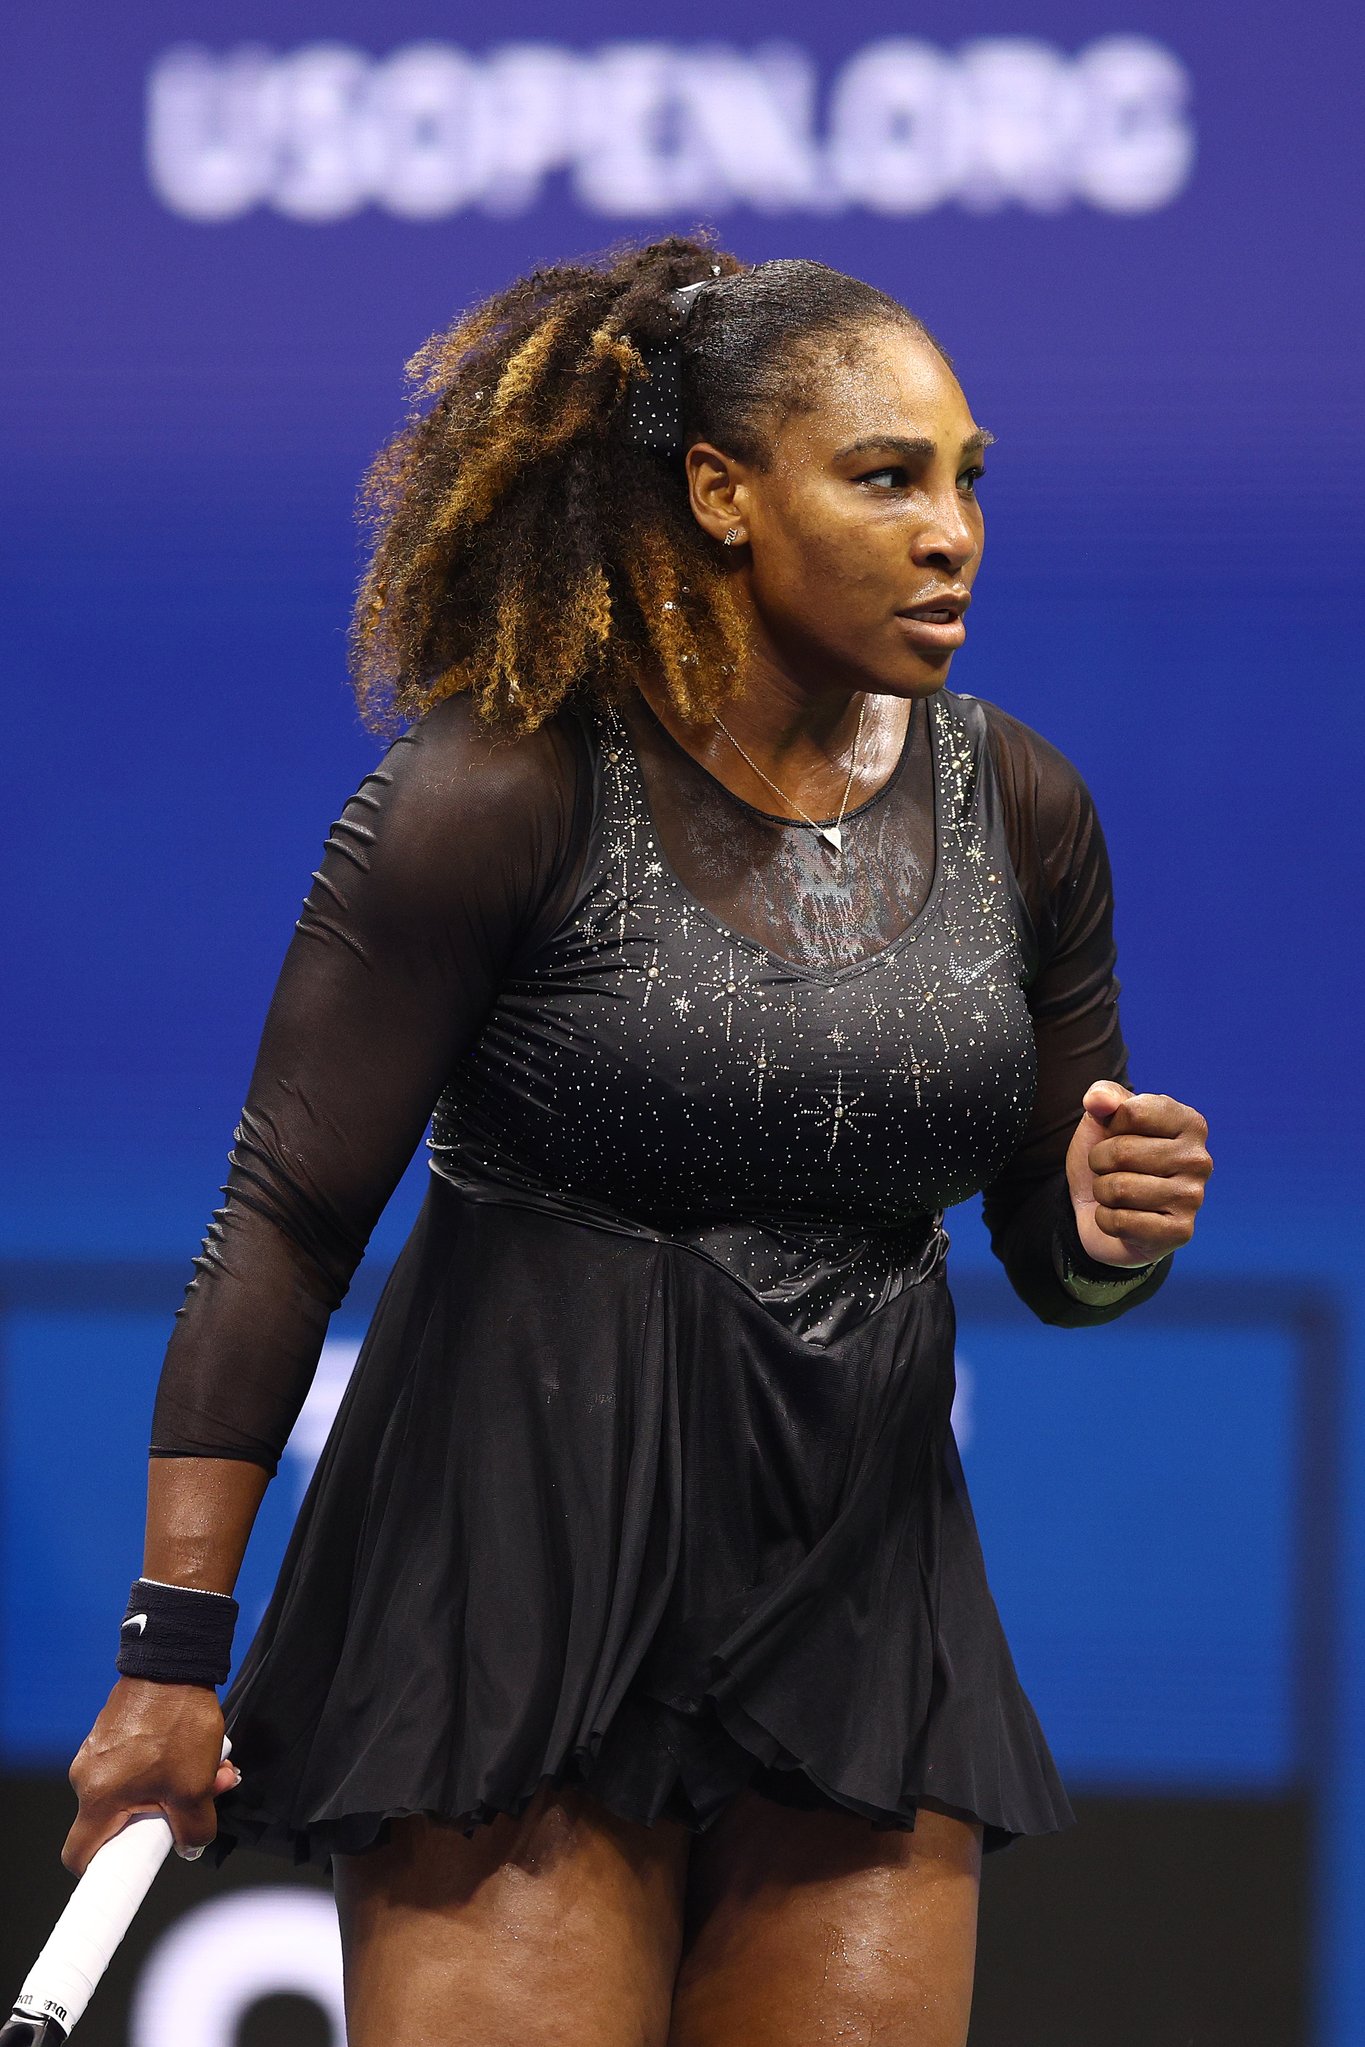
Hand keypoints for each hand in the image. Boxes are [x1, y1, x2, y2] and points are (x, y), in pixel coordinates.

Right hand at [63, 1677, 240, 1875]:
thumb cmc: (176, 1722)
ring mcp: (99, 1752)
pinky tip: (199, 1750)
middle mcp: (88, 1776)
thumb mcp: (194, 1786)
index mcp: (97, 1797)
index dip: (102, 1872)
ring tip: (212, 1768)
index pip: (79, 1854)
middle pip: (120, 1820)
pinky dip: (168, 1765)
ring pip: (137, 1789)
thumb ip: (193, 1828)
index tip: (126, 1874)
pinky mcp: (113, 1733)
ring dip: (175, 1786)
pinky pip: (137, 1764)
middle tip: (199, 1802)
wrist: (174, 1662)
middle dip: (164, 1817)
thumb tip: (190, 1845)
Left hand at [1065, 1081, 1211, 1267]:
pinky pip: (1119, 1221)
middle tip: (1110, 1170)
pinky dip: (1106, 1220)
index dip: (1109, 1126)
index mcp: (1190, 1123)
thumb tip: (1098, 1099)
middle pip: (1121, 1151)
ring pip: (1118, 1189)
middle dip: (1099, 1162)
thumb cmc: (1110, 1158)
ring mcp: (1193, 1198)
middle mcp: (1199, 1159)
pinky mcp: (1180, 1232)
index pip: (1133, 1112)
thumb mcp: (1103, 1120)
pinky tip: (1122, 1217)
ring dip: (1102, 1192)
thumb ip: (1103, 1097)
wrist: (1102, 1209)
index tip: (1117, 1136)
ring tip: (1115, 1193)